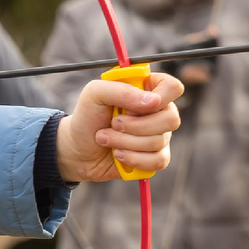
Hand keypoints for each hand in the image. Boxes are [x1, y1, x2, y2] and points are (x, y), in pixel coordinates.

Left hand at [56, 72, 183, 182]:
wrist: (76, 149)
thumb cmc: (87, 116)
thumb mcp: (94, 94)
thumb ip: (121, 90)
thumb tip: (153, 101)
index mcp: (147, 89)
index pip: (172, 87)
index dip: (159, 98)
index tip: (133, 107)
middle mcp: (158, 111)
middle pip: (171, 118)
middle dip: (135, 126)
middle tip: (113, 124)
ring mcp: (159, 135)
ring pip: (159, 141)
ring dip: (125, 142)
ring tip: (105, 138)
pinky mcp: (155, 157)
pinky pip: (158, 161)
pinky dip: (133, 159)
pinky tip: (117, 154)